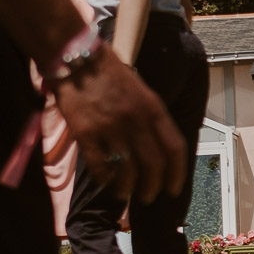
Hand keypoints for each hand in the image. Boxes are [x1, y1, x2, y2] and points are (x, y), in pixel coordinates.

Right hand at [54, 58, 185, 203]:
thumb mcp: (141, 90)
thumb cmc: (109, 73)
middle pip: (154, 165)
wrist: (77, 57)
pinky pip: (100, 166)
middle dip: (152, 187)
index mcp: (154, 108)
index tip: (174, 189)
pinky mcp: (87, 133)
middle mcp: (137, 120)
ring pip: (128, 171)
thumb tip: (160, 146)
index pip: (175, 148)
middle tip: (147, 196)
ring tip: (124, 194)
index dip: (177, 174)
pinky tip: (104, 181)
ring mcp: (111, 127)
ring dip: (127, 189)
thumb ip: (151, 116)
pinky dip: (104, 179)